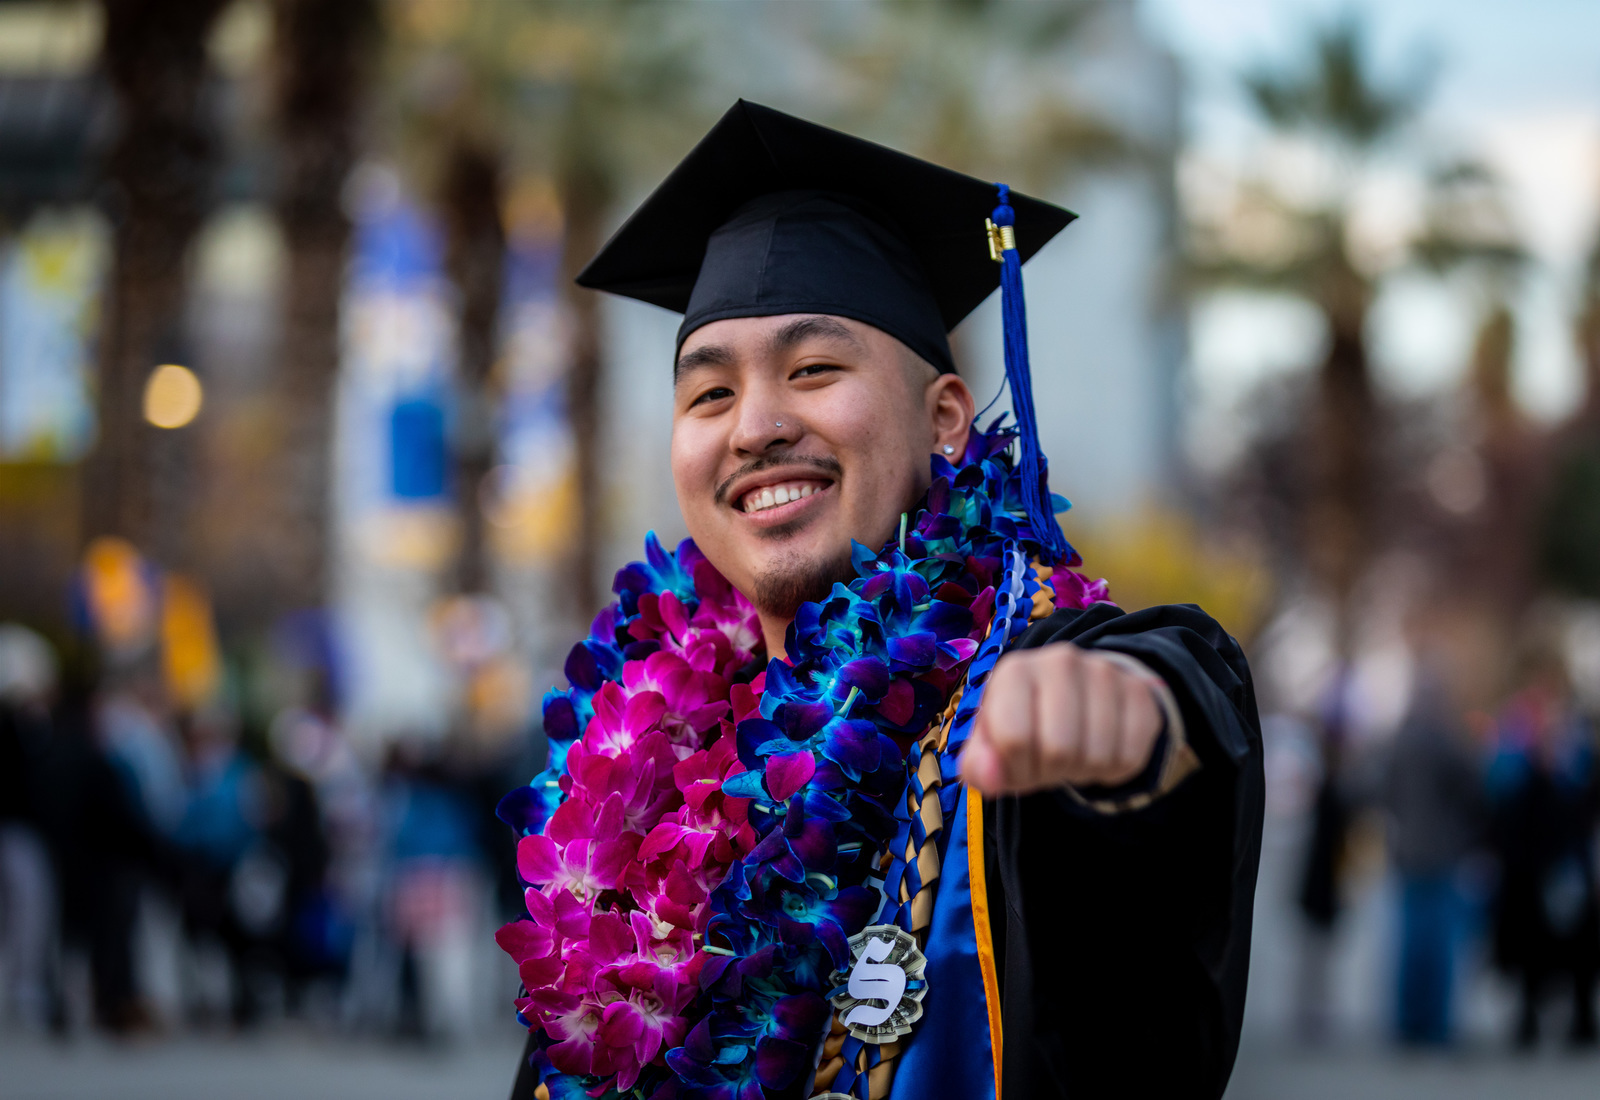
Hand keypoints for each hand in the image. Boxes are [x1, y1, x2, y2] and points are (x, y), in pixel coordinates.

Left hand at [959, 644, 1163, 795]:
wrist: (1079, 697)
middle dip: (1051, 772)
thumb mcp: (992, 745)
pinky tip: (1101, 751)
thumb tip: (990, 779)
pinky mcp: (1139, 691)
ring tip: (1073, 755)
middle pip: (1059, 749)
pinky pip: (1130, 756)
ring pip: (1097, 756)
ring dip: (1083, 773)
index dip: (1015, 769)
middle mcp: (1060, 661)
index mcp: (1014, 670)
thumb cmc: (1026, 725)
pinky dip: (1113, 771)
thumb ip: (979, 766)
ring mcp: (1104, 672)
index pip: (1013, 738)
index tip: (1018, 764)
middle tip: (1049, 763)